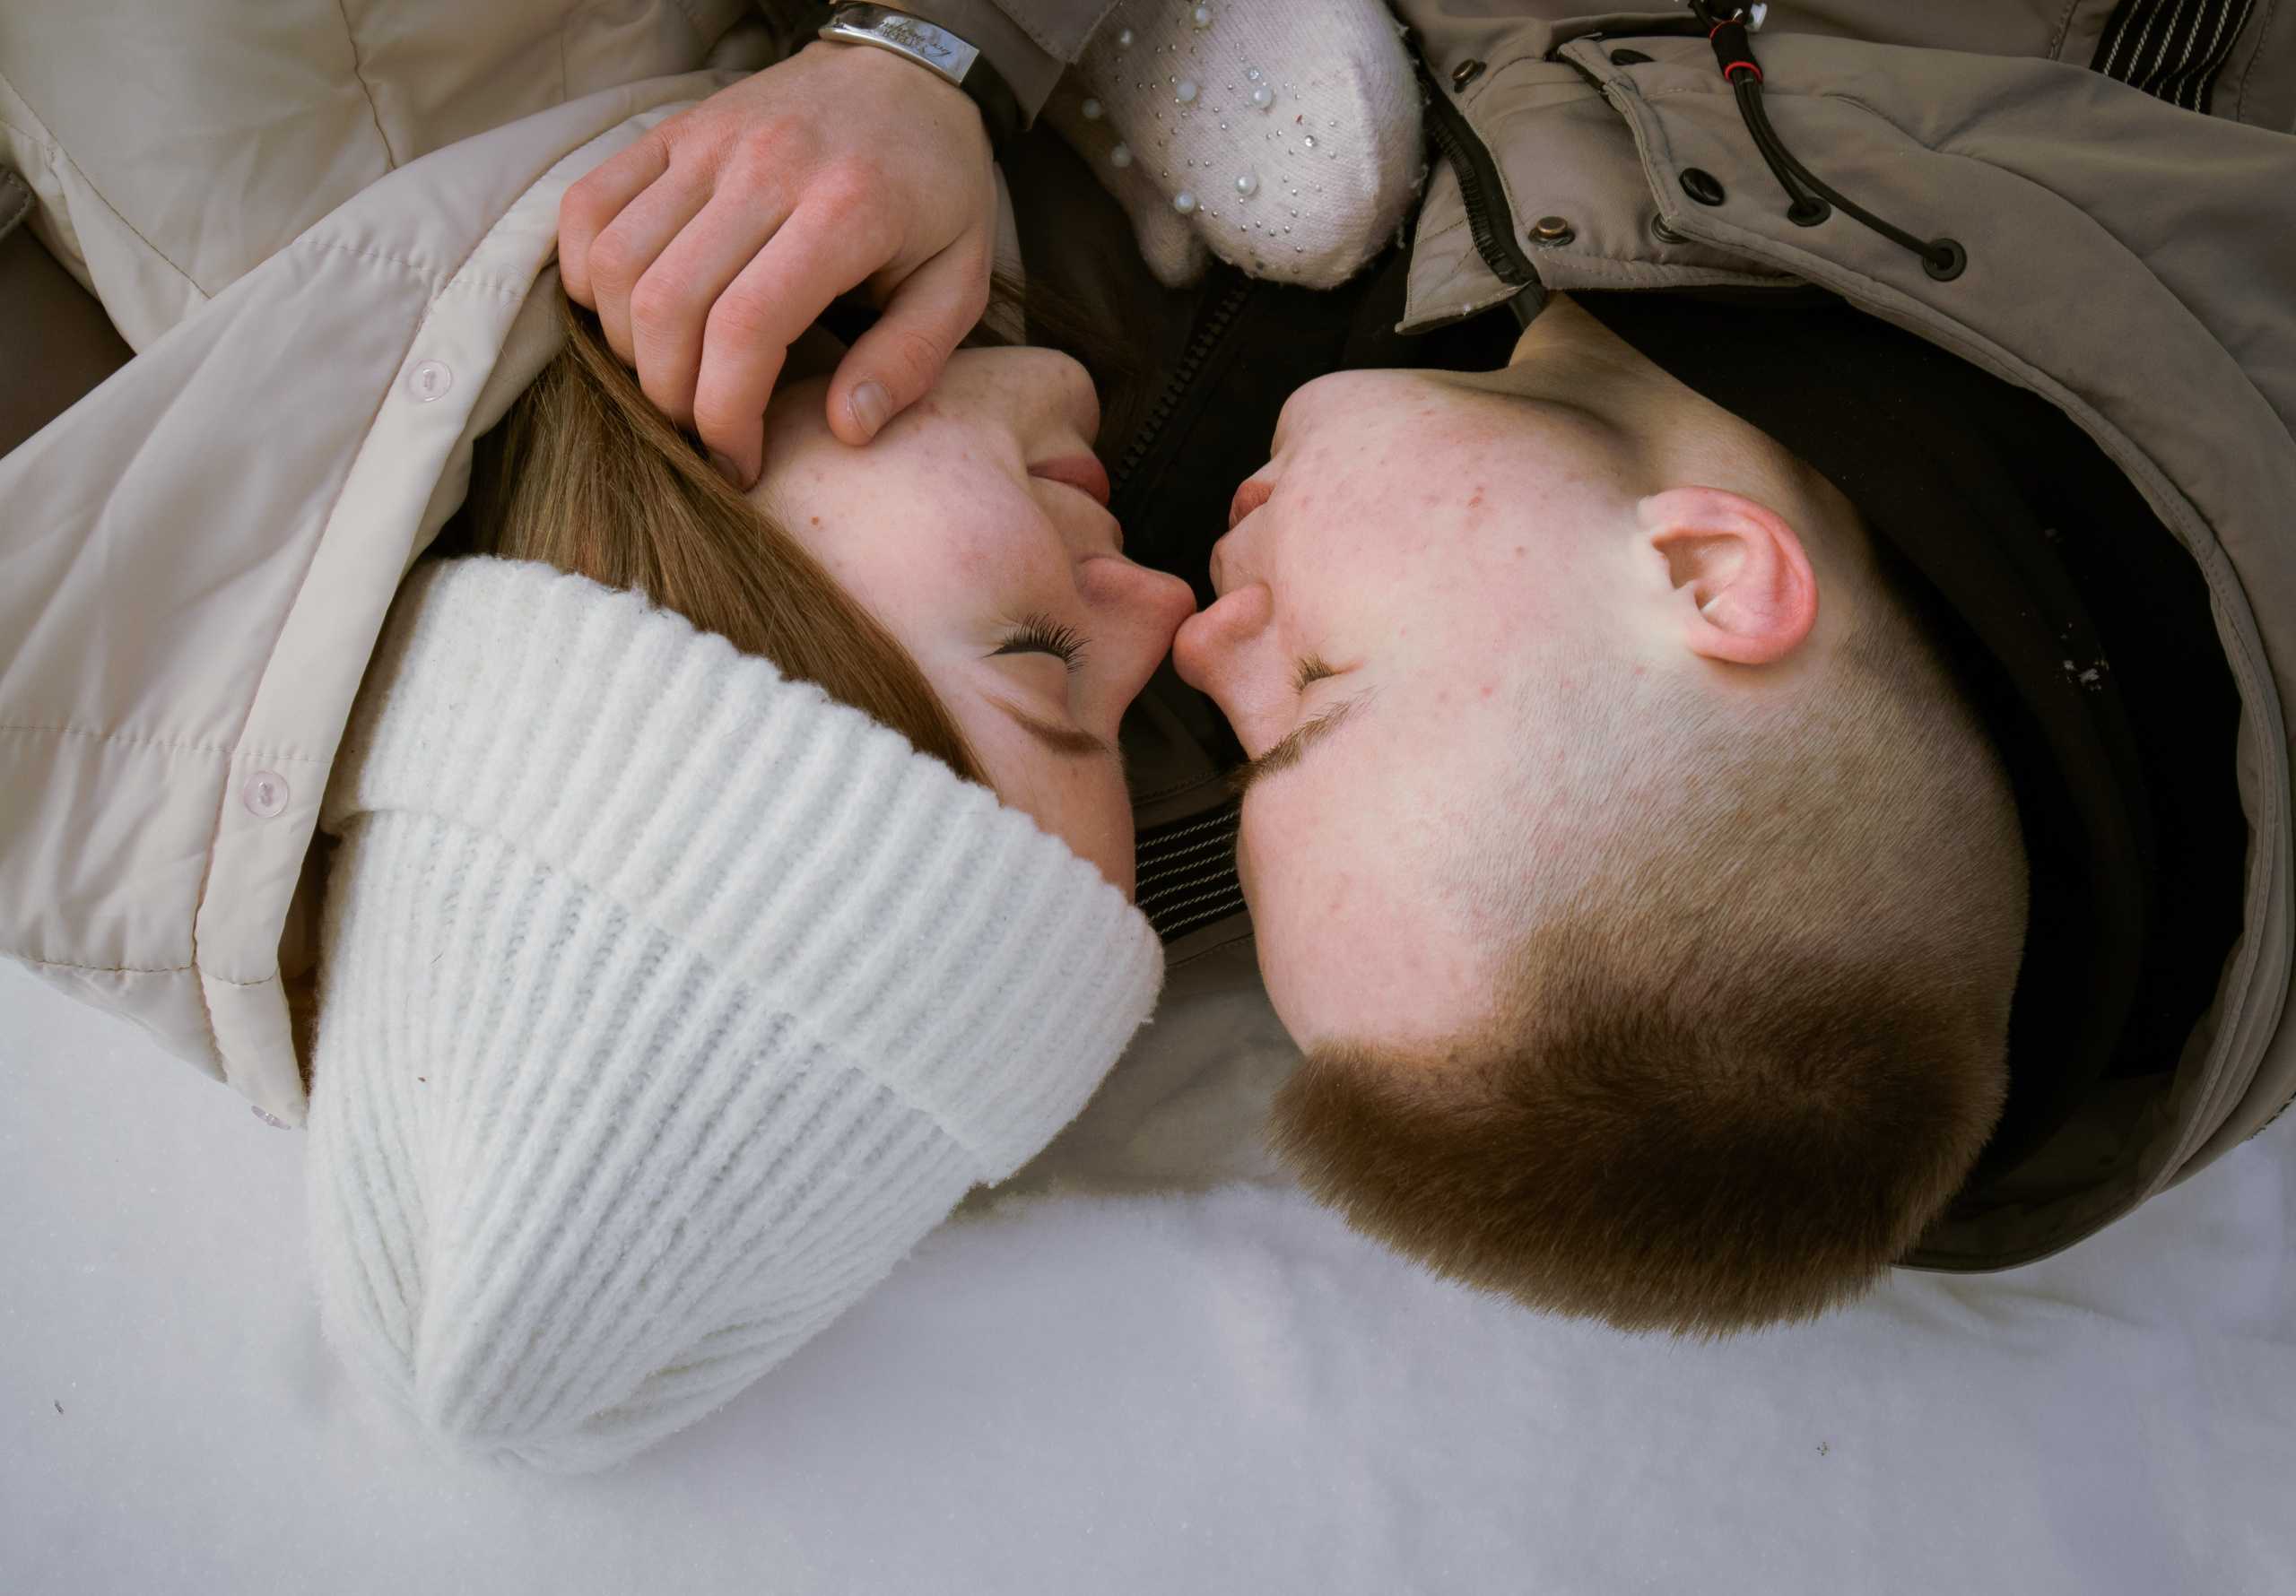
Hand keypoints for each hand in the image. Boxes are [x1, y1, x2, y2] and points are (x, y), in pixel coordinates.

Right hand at [560, 41, 997, 483]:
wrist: (908, 73)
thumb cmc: (938, 190)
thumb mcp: (962, 280)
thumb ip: (910, 360)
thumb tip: (844, 429)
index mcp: (846, 211)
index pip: (745, 327)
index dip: (724, 413)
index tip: (738, 461)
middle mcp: (765, 168)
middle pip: (667, 303)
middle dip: (670, 395)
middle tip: (702, 431)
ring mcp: (708, 143)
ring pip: (615, 259)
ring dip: (625, 343)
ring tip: (672, 377)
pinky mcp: (671, 131)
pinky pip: (588, 203)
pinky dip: (584, 272)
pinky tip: (626, 314)